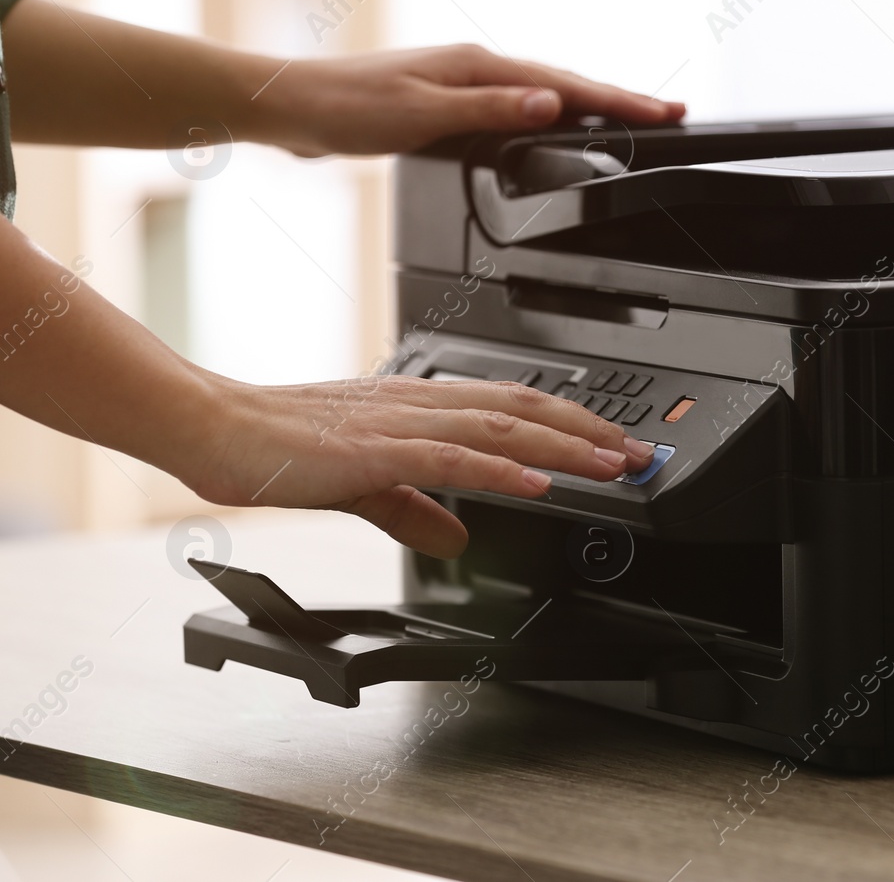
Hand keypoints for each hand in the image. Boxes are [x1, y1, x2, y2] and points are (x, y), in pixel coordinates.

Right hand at [185, 374, 656, 558]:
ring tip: (611, 464)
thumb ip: (413, 506)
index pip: (510, 408)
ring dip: (563, 446)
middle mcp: (418, 405)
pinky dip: (500, 471)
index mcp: (417, 408)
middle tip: (639, 453)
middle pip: (521, 410)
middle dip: (587, 430)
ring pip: (499, 428)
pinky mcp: (373, 451)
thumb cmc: (276, 447)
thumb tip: (459, 531)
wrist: (210, 428)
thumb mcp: (364, 483)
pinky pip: (448, 458)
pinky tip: (538, 484)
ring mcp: (398, 423)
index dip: (567, 423)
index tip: (613, 445)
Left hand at [255, 43, 686, 157]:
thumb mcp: (424, 116)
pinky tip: (554, 131)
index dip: (621, 101)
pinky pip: (516, 109)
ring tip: (632, 121)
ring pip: (543, 96)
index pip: (567, 86)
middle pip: (566, 85)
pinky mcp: (447, 104)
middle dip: (620, 101)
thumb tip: (550, 106)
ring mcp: (463, 84)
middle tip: (670, 114)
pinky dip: (549, 117)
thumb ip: (491, 112)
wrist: (288, 106)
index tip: (667, 113)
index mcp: (479, 67)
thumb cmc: (344, 109)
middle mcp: (475, 69)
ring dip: (589, 108)